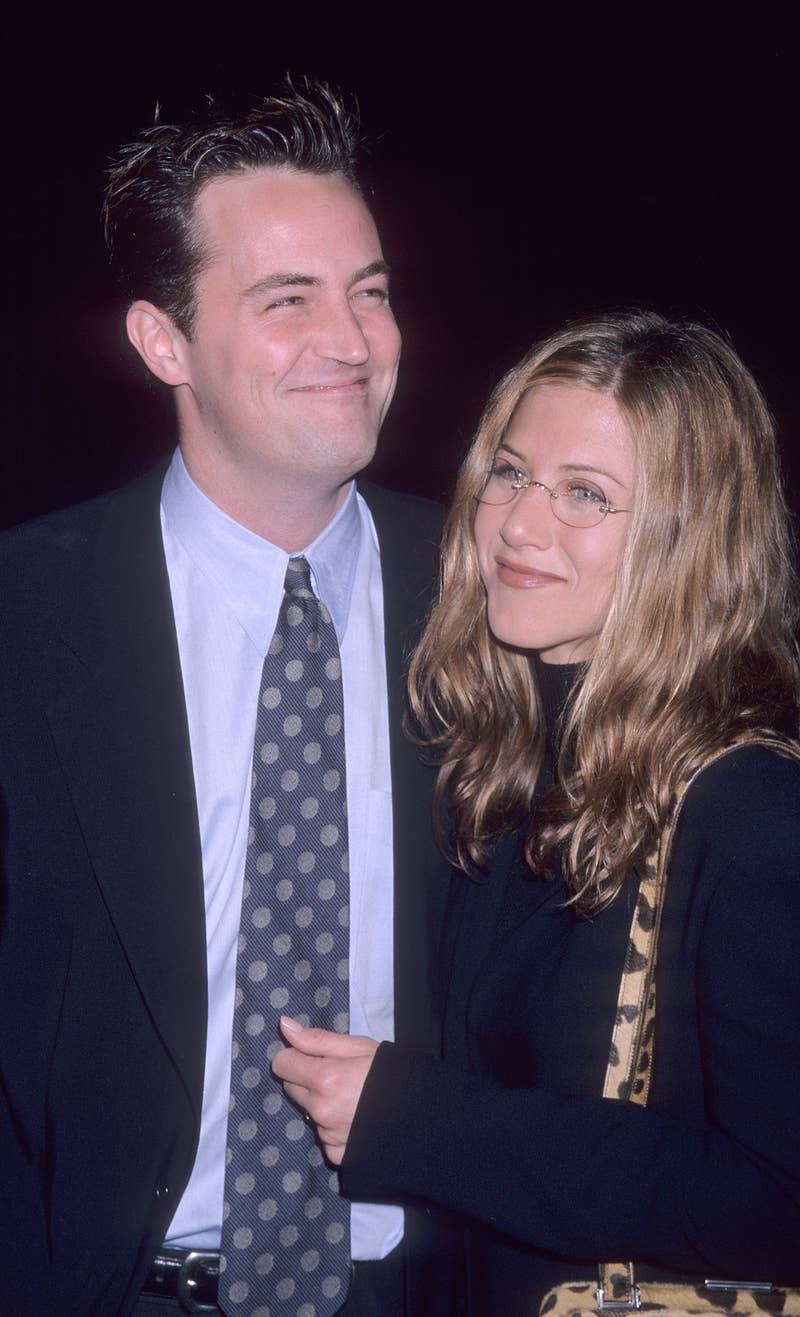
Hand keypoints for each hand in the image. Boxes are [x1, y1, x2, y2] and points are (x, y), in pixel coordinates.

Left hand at [271, 1018, 378, 1164]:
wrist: (420, 1114)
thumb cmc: (391, 1073)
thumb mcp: (358, 1046)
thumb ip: (317, 1039)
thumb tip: (284, 1025)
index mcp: (324, 1078)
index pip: (282, 1064)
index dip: (295, 1056)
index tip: (312, 1056)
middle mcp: (321, 1109)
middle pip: (292, 1088)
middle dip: (307, 1079)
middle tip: (337, 1075)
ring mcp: (327, 1134)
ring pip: (308, 1112)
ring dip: (321, 1104)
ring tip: (351, 1098)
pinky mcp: (336, 1154)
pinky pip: (323, 1136)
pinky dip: (332, 1127)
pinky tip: (354, 1119)